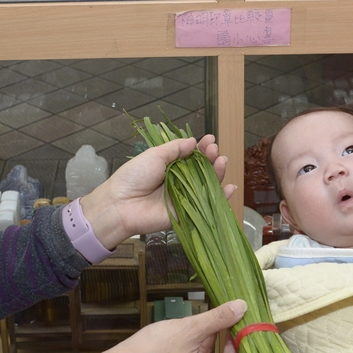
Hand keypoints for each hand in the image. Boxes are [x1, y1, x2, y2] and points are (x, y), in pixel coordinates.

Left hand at [79, 134, 233, 249]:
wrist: (121, 205)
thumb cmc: (134, 177)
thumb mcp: (154, 156)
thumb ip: (175, 149)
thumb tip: (193, 141)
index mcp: (170, 166)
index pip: (191, 155)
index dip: (202, 148)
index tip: (210, 140)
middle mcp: (180, 181)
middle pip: (202, 169)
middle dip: (211, 158)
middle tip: (214, 151)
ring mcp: (185, 197)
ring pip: (207, 185)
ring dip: (218, 173)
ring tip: (221, 162)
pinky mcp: (187, 213)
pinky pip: (207, 205)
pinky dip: (222, 197)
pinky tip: (231, 187)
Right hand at [105, 299, 248, 352]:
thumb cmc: (154, 352)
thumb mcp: (190, 329)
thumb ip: (218, 318)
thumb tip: (242, 307)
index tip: (260, 334)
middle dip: (244, 348)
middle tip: (246, 324)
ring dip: (228, 348)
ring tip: (230, 322)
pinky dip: (213, 350)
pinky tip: (209, 330)